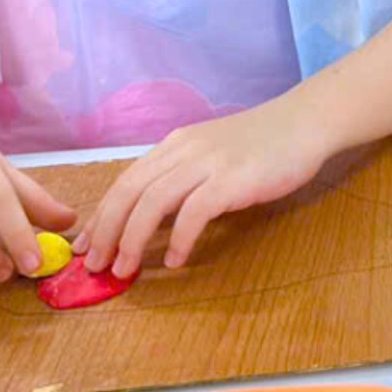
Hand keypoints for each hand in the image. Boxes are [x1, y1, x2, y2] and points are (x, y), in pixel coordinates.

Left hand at [79, 98, 336, 278]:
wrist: (305, 122)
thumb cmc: (263, 143)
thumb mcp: (211, 153)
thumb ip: (183, 176)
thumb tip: (151, 217)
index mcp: (175, 145)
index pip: (125, 181)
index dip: (101, 215)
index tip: (86, 245)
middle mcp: (184, 150)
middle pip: (129, 192)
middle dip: (106, 231)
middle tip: (93, 266)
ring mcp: (208, 162)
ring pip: (152, 202)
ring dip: (132, 239)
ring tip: (123, 269)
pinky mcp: (233, 179)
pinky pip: (194, 212)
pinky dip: (180, 239)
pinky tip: (176, 260)